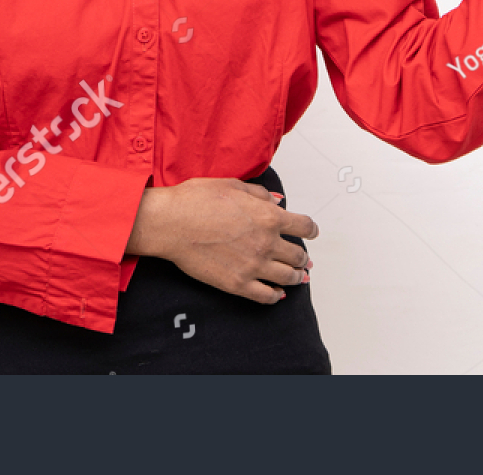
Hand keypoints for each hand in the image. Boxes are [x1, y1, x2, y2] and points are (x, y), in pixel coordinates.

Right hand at [125, 178, 316, 304]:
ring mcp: (253, 266)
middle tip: (303, 259)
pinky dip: (276, 295)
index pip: (304, 226)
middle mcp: (266, 243)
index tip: (311, 232)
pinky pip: (266, 296)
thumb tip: (278, 201)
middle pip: (298, 255)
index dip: (310, 230)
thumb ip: (261, 195)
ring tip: (299, 277)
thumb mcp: (234, 186)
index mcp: (269, 217)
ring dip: (297, 277)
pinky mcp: (237, 284)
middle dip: (303, 257)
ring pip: (288, 277)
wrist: (172, 223)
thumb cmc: (197, 200)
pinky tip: (278, 293)